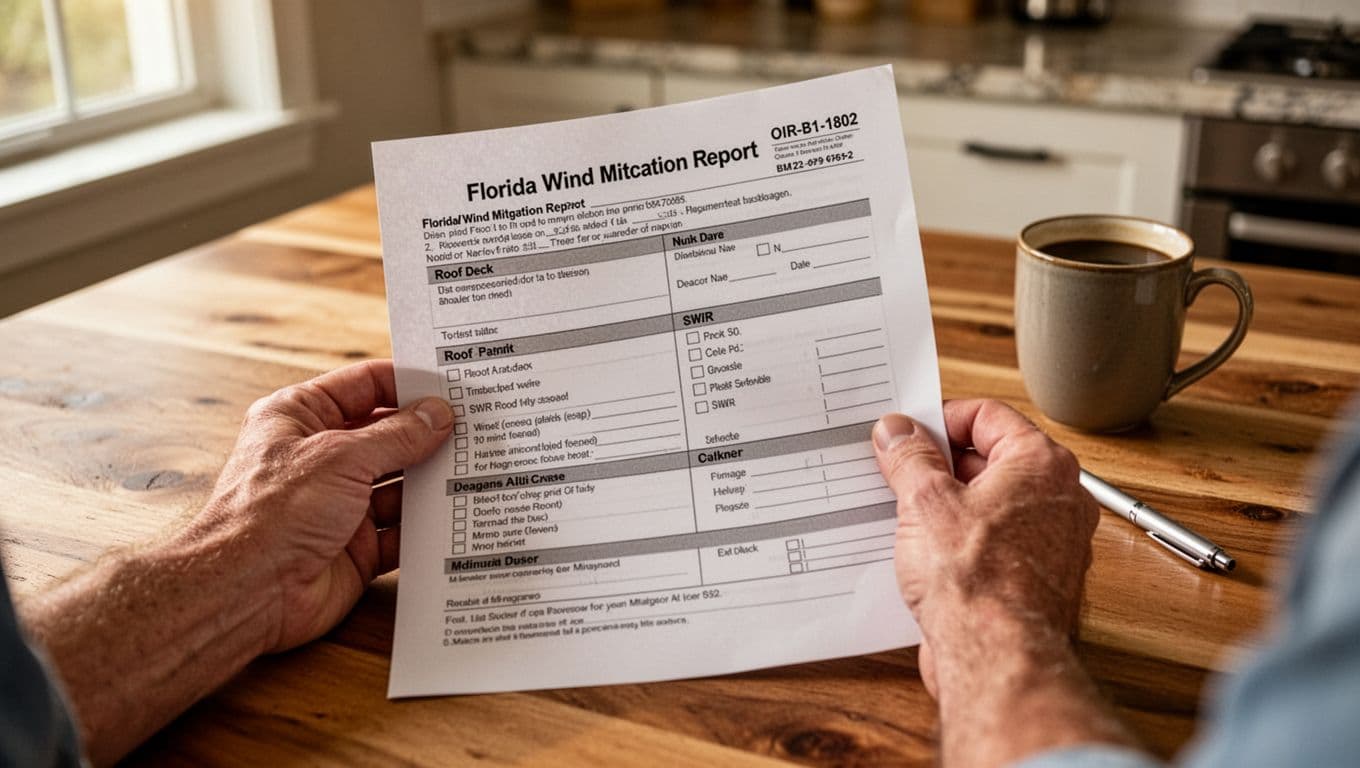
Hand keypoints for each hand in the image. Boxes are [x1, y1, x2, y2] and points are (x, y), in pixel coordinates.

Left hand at [195, 359, 453, 651]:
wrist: (246, 592)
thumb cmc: (271, 514)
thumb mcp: (341, 457)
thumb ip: (397, 436)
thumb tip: (437, 415)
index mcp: (301, 418)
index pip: (364, 386)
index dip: (408, 383)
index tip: (453, 385)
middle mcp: (321, 459)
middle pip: (388, 436)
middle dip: (429, 434)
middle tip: (478, 426)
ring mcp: (340, 505)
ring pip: (400, 484)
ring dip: (432, 480)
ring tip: (479, 467)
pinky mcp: (356, 547)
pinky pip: (402, 531)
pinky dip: (427, 526)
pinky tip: (460, 515)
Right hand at [872, 400, 1096, 696]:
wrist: (996, 657)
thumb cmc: (978, 583)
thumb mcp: (926, 501)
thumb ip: (910, 458)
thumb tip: (899, 433)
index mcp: (1041, 465)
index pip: (988, 416)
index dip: (940, 420)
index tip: (907, 435)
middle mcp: (1058, 499)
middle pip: (990, 459)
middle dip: (939, 466)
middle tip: (898, 474)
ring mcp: (1050, 542)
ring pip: (989, 504)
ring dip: (946, 506)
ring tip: (906, 515)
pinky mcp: (1033, 579)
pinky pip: (992, 543)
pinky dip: (959, 542)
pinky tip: (925, 554)